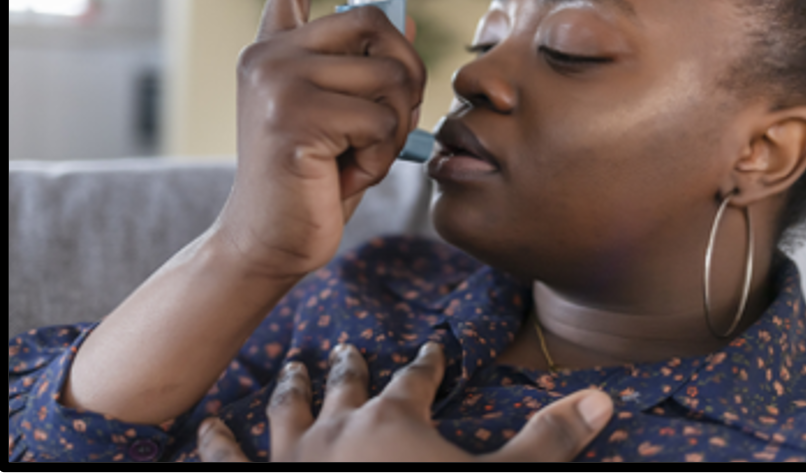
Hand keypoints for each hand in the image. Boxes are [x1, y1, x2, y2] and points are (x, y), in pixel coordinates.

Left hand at [197, 342, 614, 461]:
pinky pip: (230, 463)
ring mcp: (291, 460)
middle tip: (346, 346)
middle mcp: (335, 429)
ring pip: (287, 412)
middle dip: (350, 366)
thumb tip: (599, 399)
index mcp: (393, 421)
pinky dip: (218, 445)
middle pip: (346, 388)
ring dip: (288, 389)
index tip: (432, 344)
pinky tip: (206, 428)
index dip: (427, 361)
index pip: (416, 380)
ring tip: (288, 368)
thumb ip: (546, 443)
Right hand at [218, 0, 424, 279]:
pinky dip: (381, 155)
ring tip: (360, 156)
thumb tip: (409, 19)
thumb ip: (364, 67)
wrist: (266, 242)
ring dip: (395, 125)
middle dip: (407, 71)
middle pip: (375, 23)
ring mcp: (278, 84)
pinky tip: (348, 175)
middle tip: (392, 120)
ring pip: (389, 75)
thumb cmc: (308, 182)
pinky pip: (380, 119)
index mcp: (270, 50)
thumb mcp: (341, 114)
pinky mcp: (295, 119)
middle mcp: (267, 57)